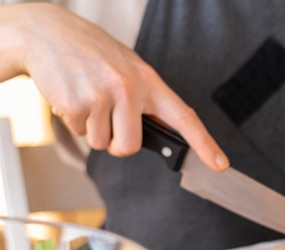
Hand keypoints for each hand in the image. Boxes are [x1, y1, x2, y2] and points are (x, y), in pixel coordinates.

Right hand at [2, 3, 228, 169]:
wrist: (46, 32)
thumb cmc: (92, 54)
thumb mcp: (128, 70)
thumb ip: (145, 100)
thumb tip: (159, 134)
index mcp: (149, 81)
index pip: (184, 117)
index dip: (205, 143)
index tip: (220, 164)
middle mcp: (129, 88)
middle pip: (130, 147)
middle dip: (117, 143)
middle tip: (107, 118)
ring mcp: (102, 95)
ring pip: (102, 143)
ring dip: (92, 128)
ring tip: (87, 97)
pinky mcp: (76, 103)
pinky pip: (80, 133)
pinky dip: (74, 121)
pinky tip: (72, 94)